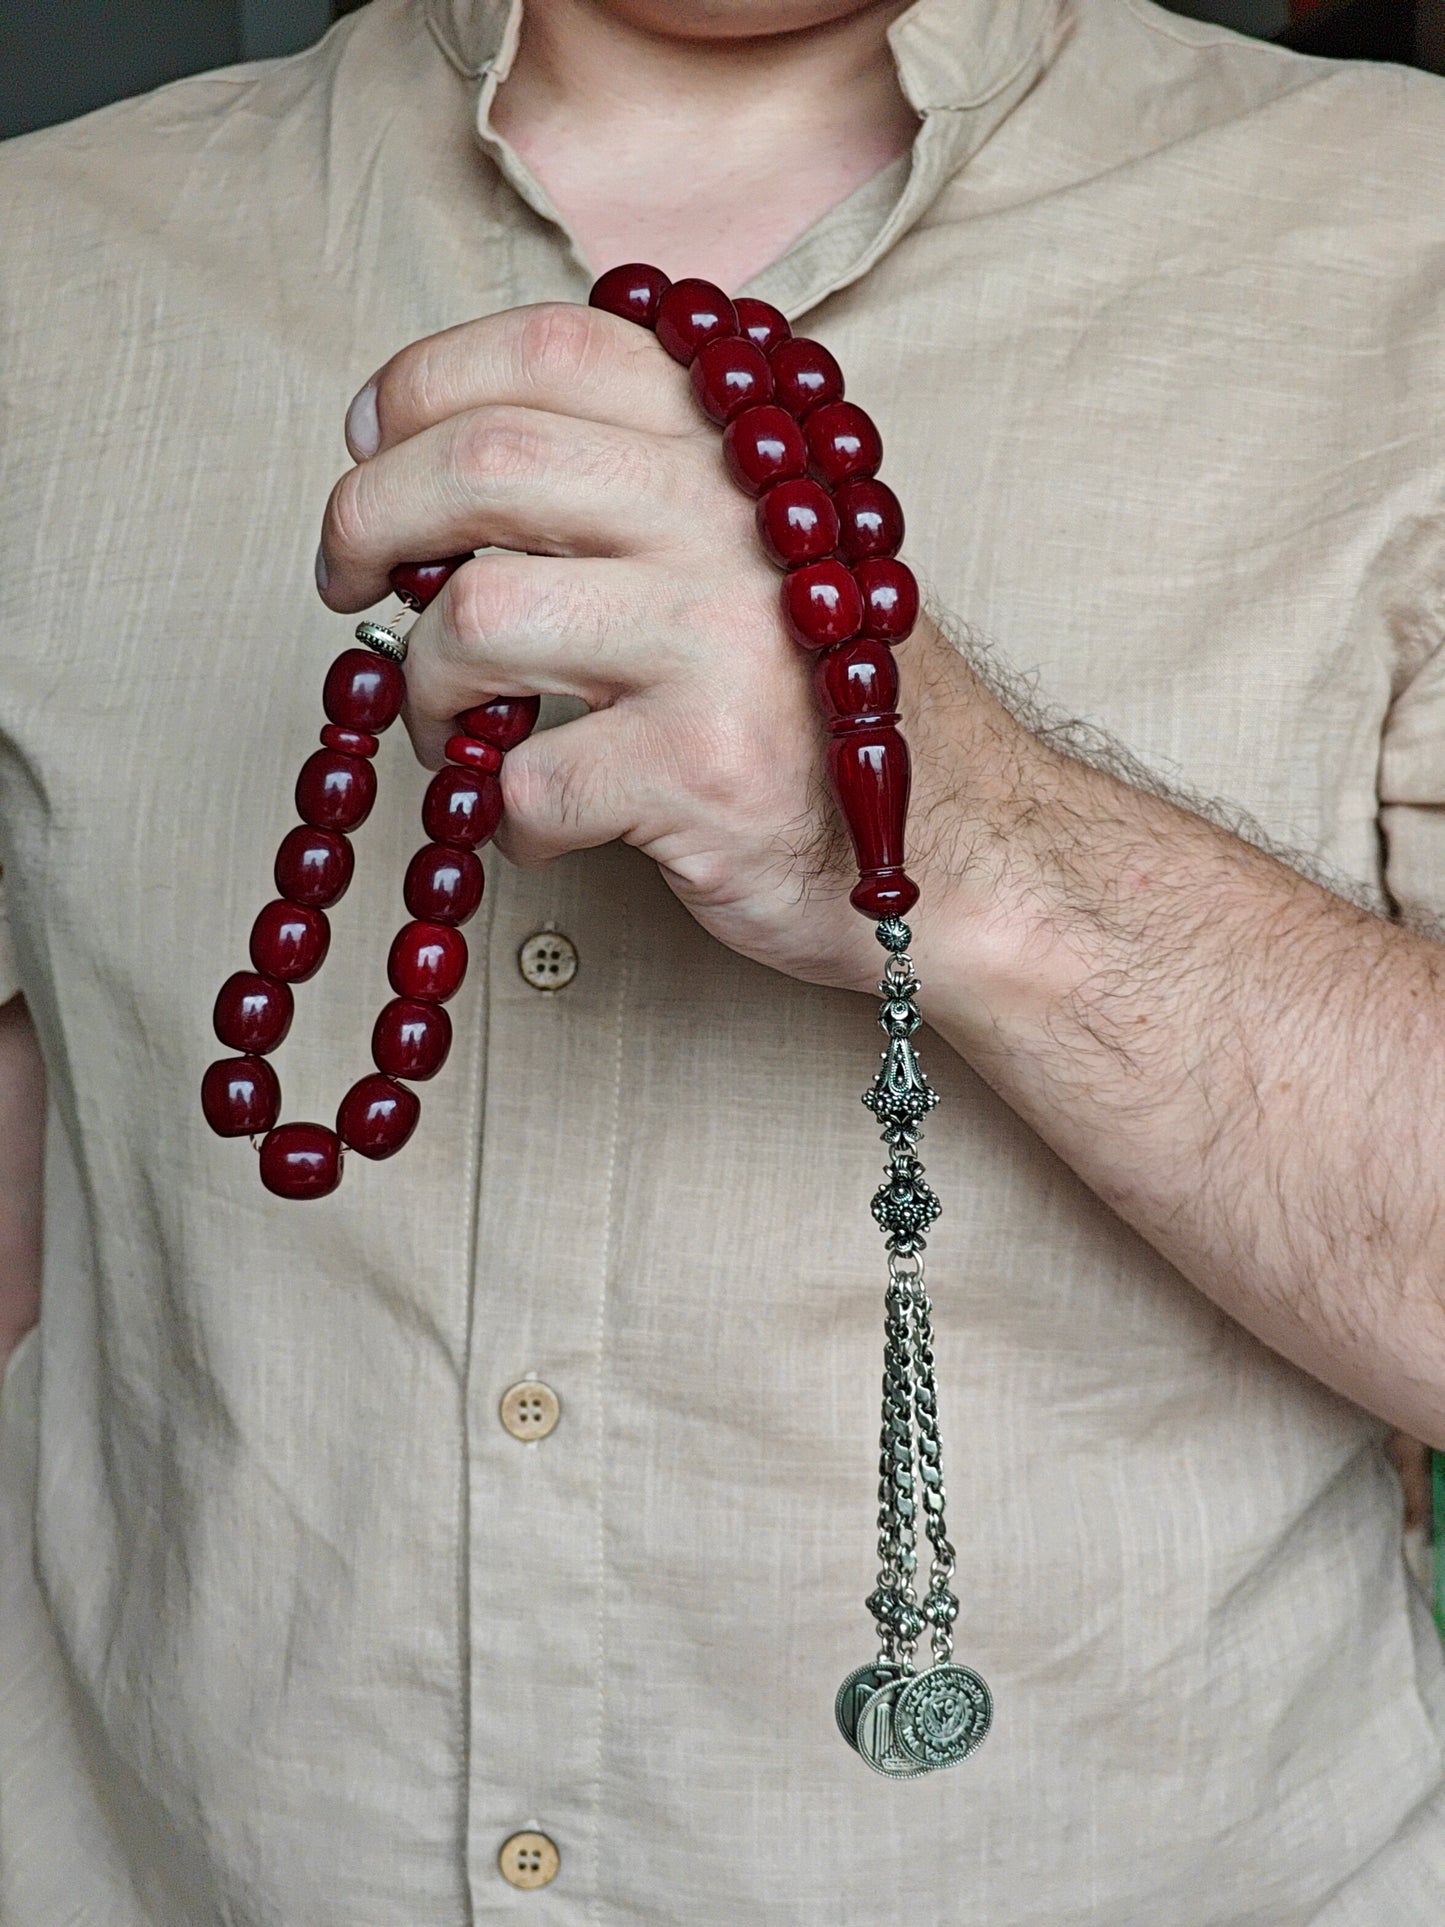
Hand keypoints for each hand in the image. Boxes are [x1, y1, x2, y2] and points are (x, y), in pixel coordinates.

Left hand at [315, 302, 977, 995]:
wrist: (960, 850)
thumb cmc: (820, 701)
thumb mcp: (754, 544)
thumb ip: (635, 480)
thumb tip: (420, 480)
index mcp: (737, 441)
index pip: (543, 347)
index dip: (418, 387)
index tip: (369, 451)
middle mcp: (735, 513)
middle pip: (482, 460)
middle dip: (366, 521)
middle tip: (351, 588)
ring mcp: (724, 638)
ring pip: (479, 615)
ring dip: (427, 689)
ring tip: (461, 734)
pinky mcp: (707, 766)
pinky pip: (528, 778)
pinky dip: (502, 817)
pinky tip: (545, 828)